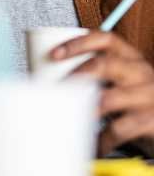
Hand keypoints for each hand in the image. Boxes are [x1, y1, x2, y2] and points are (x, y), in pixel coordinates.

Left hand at [56, 31, 153, 154]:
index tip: (54, 54)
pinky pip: (120, 129)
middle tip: (58, 86)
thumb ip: (89, 75)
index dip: (78, 43)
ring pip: (111, 98)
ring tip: (67, 116)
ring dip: (83, 108)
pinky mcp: (150, 120)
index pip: (105, 39)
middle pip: (108, 64)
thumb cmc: (131, 99)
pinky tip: (92, 144)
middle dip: (79, 73)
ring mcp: (148, 96)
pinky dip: (101, 138)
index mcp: (129, 57)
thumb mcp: (115, 80)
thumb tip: (40, 78)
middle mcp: (141, 72)